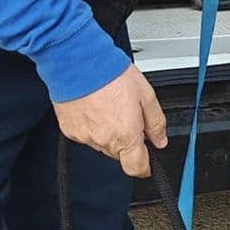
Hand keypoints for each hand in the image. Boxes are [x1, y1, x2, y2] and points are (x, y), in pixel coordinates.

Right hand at [53, 66, 167, 177]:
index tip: (147, 162)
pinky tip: (94, 108)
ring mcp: (85, 137)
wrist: (77, 62)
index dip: (144, 167)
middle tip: (126, 116)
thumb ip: (156, 122)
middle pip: (120, 154)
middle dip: (126, 141)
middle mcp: (104, 140)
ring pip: (103, 144)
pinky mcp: (70, 131)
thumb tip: (160, 140)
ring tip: (108, 107)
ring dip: (108, 133)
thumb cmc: (110, 73)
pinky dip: (92, 126)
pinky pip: (86, 135)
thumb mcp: (146, 95)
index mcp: (125, 134)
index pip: (136, 167)